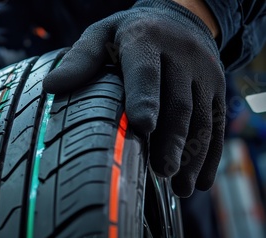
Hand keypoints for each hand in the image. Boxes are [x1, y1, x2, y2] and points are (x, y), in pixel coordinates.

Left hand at [43, 0, 225, 196]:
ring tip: (181, 187)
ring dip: (193, 154)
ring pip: (202, 117)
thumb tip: (52, 85)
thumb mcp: (101, 35)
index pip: (146, 71)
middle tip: (163, 170)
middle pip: (179, 101)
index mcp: (146, 40)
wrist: (178, 18)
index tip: (143, 126)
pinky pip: (217, 123)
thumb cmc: (128, 34)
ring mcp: (203, 73)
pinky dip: (211, 155)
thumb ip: (80, 59)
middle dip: (172, 139)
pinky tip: (200, 182)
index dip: (145, 98)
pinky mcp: (217, 88)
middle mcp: (181, 55)